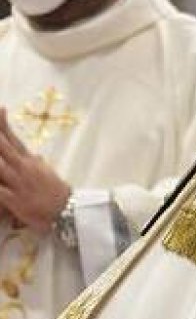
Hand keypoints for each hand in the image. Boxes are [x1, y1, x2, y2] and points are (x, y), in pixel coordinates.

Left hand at [0, 108, 70, 232]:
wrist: (66, 210)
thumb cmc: (55, 191)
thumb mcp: (45, 171)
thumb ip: (34, 161)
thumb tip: (31, 153)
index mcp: (30, 160)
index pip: (14, 138)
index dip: (4, 125)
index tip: (0, 109)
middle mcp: (23, 168)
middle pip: (4, 147)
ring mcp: (18, 183)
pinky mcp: (14, 200)